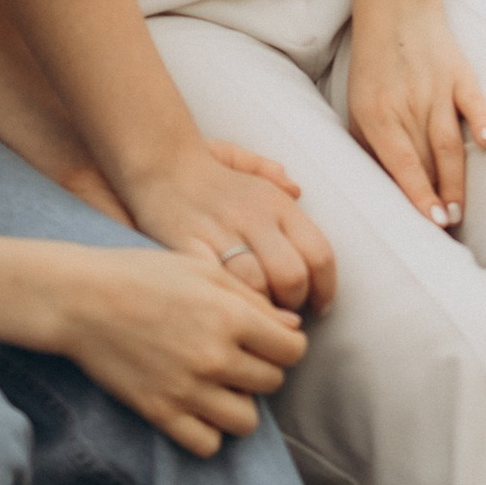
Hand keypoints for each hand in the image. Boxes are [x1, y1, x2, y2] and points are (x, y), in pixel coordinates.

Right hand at [33, 244, 309, 456]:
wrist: (79, 299)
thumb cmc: (141, 274)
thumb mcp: (202, 269)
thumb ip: (251, 298)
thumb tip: (292, 326)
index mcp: (231, 317)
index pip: (293, 350)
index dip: (285, 344)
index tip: (266, 339)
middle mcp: (215, 358)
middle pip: (273, 383)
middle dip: (262, 370)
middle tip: (238, 357)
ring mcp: (187, 390)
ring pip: (247, 421)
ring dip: (240, 404)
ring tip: (220, 385)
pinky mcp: (160, 413)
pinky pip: (208, 444)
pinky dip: (208, 431)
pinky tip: (197, 407)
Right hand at [123, 137, 336, 317]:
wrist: (159, 166)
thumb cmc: (212, 178)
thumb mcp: (254, 171)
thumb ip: (280, 183)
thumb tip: (298, 191)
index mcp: (277, 204)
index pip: (320, 254)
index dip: (326, 289)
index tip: (319, 306)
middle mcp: (254, 217)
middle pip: (292, 275)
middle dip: (294, 304)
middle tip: (285, 315)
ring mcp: (221, 233)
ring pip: (256, 285)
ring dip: (261, 310)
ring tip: (258, 317)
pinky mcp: (188, 247)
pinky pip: (216, 284)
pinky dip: (226, 303)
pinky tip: (227, 310)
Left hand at [347, 0, 485, 227]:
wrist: (395, 9)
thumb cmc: (374, 66)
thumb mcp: (358, 105)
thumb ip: (369, 144)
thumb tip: (382, 186)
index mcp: (378, 113)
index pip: (401, 163)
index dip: (418, 194)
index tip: (431, 222)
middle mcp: (408, 104)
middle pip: (427, 161)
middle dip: (437, 199)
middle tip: (446, 234)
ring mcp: (437, 89)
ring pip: (449, 142)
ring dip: (456, 180)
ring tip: (460, 210)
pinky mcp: (461, 74)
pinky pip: (473, 102)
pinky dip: (482, 121)